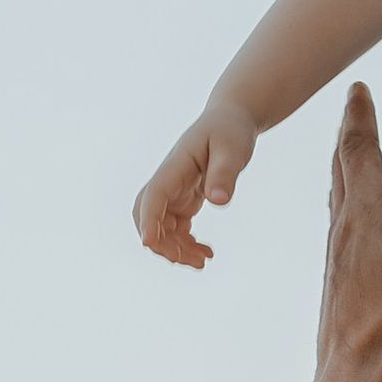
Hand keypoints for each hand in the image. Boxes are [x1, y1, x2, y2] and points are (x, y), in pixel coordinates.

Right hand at [133, 100, 259, 266]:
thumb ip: (225, 174)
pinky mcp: (183, 199)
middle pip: (147, 215)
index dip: (149, 219)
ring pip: (161, 226)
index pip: (154, 194)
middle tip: (188, 259)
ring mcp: (173, 191)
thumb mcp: (233, 149)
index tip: (149, 242)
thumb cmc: (230, 130)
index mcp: (175, 165)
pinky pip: (175, 228)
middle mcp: (168, 180)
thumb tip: (219, 201)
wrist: (230, 121)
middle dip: (160, 241)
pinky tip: (205, 253)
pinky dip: (185, 244)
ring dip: (174, 248)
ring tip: (202, 261)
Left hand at [308, 85, 381, 381]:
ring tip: (347, 151)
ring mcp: (338, 252)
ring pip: (337, 193)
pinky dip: (346, 198)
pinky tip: (352, 219)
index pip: (360, 150)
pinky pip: (340, 220)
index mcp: (365, 213)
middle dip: (349, 132)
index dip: (360, 116)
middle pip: (342, 166)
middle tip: (352, 105)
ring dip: (344, 164)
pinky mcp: (340, 275)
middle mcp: (344, 226)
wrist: (350, 374)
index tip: (358, 87)